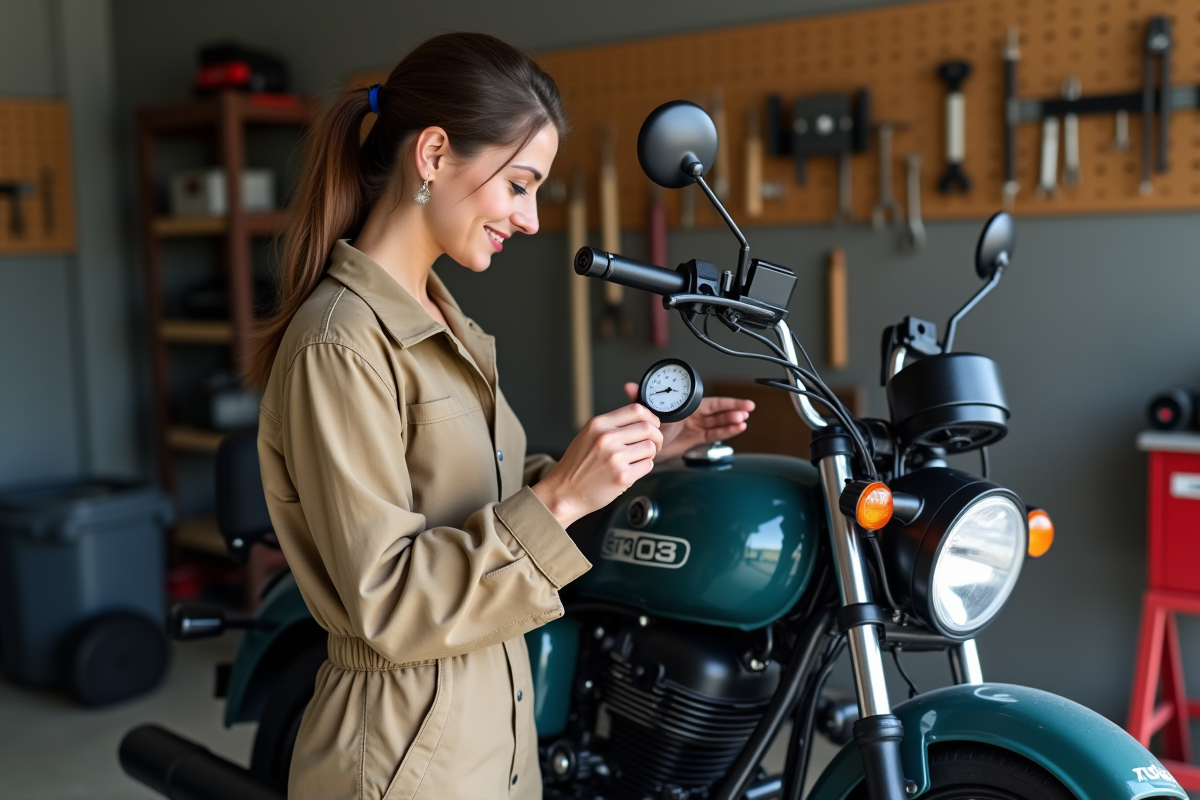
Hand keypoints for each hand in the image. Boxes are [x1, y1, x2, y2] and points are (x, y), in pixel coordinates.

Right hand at [532, 404, 662, 528]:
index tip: (652, 425)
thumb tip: (641, 418)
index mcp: (599, 424)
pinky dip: (644, 468)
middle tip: (653, 445)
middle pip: (648, 428)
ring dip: (650, 454)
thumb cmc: (577, 466)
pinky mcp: (622, 477)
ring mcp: (614, 458)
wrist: (564, 493)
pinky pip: (648, 466)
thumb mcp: (588, 435)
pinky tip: (631, 471)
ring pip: (650, 447)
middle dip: (656, 437)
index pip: (636, 409)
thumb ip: (611, 425)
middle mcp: (607, 438)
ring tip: (638, 460)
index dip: (651, 417)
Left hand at [623, 383, 753, 461]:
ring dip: (731, 421)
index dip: (725, 401)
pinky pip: (714, 434)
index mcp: (684, 405)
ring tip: (743, 420)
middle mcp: (692, 414)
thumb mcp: (644, 412)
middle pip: (718, 410)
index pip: (708, 401)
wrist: (643, 446)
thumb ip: (640, 399)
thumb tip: (629, 386)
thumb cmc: (644, 425)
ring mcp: (695, 426)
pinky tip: (738, 429)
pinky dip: (726, 432)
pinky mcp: (695, 438)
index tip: (737, 401)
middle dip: (734, 408)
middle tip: (748, 407)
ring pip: (718, 422)